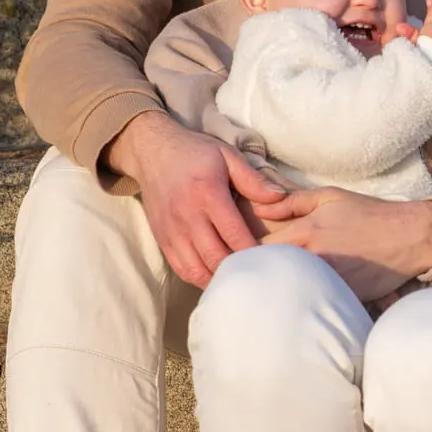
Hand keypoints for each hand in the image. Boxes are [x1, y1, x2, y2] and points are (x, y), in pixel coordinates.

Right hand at [106, 111, 284, 288]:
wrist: (151, 151)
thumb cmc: (195, 152)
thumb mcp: (227, 155)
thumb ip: (253, 179)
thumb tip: (280, 196)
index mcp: (208, 194)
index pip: (234, 234)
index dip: (253, 252)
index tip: (271, 261)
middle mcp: (187, 216)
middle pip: (215, 257)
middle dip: (239, 271)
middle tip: (259, 275)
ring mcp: (172, 231)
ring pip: (197, 269)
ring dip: (219, 279)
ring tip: (239, 280)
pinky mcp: (162, 239)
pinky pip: (182, 268)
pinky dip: (200, 278)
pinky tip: (217, 277)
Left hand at [252, 187, 431, 299]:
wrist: (409, 236)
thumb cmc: (369, 213)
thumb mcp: (330, 197)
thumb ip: (291, 202)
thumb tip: (259, 205)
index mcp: (305, 232)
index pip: (256, 248)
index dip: (241, 255)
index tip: (231, 260)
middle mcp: (313, 258)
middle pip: (268, 273)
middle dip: (254, 277)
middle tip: (236, 283)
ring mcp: (328, 280)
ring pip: (289, 291)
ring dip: (275, 292)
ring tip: (258, 297)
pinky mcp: (343, 296)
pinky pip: (314, 299)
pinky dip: (303, 300)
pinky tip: (293, 304)